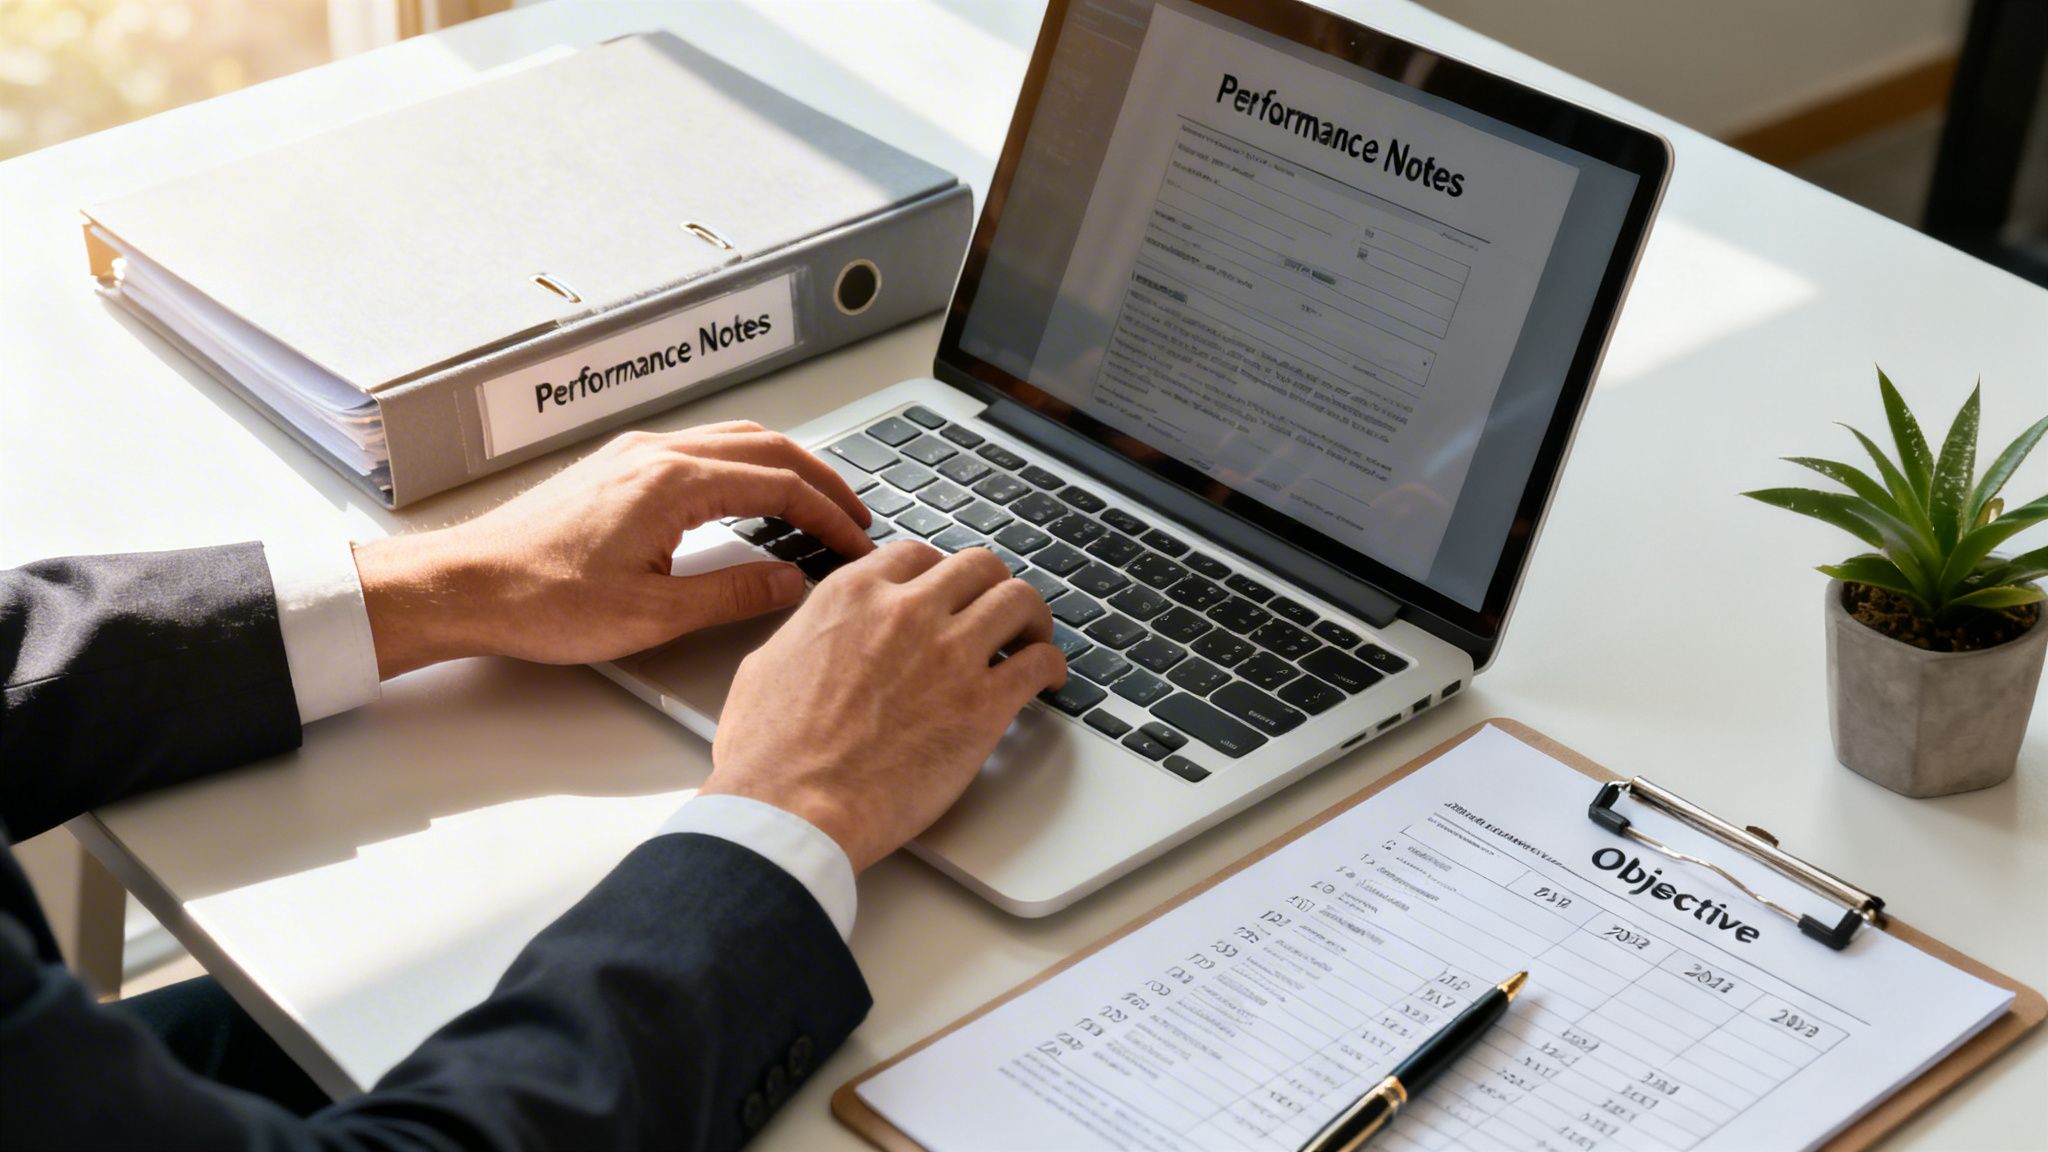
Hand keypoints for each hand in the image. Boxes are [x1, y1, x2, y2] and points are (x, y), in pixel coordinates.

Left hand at [352, 423, 873, 677]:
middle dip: (822, 480)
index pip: (781, 486)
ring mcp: (634, 454)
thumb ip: (733, 594)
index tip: (857, 542)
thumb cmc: (540, 599)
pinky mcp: (616, 467)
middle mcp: (657, 453)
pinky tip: (750, 496)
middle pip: (767, 447)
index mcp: (674, 482)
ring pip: (734, 439)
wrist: (464, 585)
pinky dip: (745, 466)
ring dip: (785, 467)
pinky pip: (701, 448)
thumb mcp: (653, 615)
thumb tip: (791, 583)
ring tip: (816, 503)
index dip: (830, 515)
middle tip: (856, 515)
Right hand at [702, 541, 1067, 871]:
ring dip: (1031, 617)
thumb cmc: (769, 753)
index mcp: (854, 595)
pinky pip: (1039, 663)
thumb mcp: (769, 663)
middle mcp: (907, 611)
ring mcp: (951, 653)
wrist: (791, 807)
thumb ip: (810, 635)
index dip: (937, 575)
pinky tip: (1049, 679)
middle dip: (990, 585)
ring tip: (1033, 638)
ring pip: (1019, 600)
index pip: (915, 556)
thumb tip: (821, 636)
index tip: (945, 594)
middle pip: (977, 566)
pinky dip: (1052, 666)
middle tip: (996, 612)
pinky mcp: (983, 704)